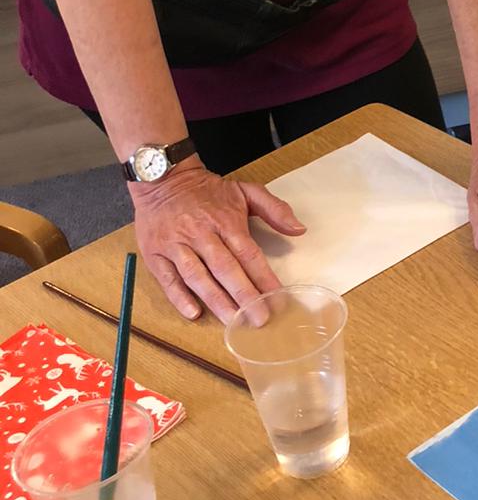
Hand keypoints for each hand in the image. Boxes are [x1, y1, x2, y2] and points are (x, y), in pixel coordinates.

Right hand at [131, 159, 305, 323]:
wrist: (162, 178)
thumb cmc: (208, 191)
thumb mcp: (245, 190)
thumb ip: (274, 208)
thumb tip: (299, 229)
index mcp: (225, 221)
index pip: (248, 254)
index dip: (264, 277)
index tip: (278, 298)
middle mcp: (201, 234)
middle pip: (225, 268)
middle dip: (244, 295)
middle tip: (260, 318)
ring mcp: (176, 245)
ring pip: (197, 276)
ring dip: (216, 300)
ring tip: (233, 321)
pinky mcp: (155, 254)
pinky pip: (168, 279)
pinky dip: (179, 297)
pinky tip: (194, 313)